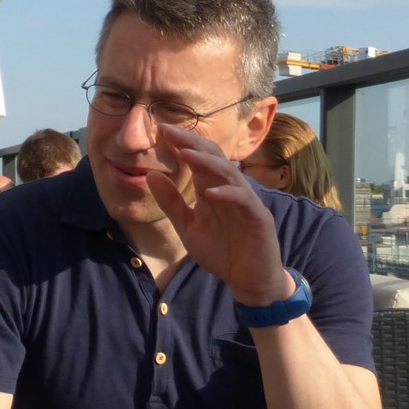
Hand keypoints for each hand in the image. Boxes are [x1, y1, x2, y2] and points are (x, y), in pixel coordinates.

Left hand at [147, 126, 291, 306]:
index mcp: (212, 188)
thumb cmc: (221, 250)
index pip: (198, 157)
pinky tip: (210, 192)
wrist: (247, 279)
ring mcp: (246, 201)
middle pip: (213, 156)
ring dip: (207, 162)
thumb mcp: (187, 226)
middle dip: (191, 142)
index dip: (181, 142)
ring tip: (186, 153)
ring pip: (229, 173)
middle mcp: (230, 188)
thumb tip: (149, 175)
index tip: (159, 129)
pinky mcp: (259, 218)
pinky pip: (244, 200)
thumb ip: (170, 202)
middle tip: (168, 130)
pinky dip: (228, 194)